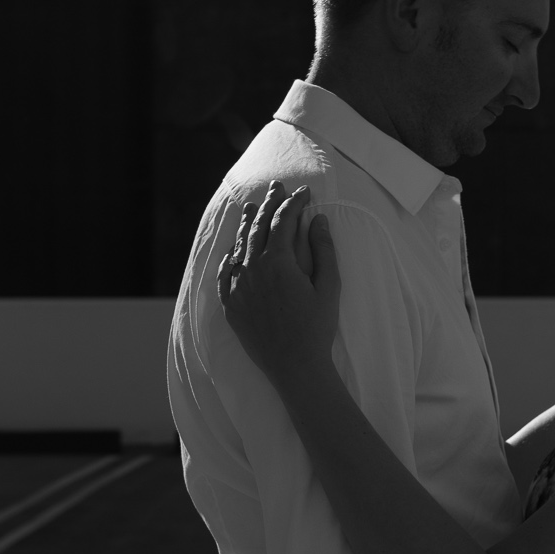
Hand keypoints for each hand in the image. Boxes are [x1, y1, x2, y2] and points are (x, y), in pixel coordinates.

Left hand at [217, 181, 340, 384]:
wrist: (295, 366)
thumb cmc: (317, 328)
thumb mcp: (328, 287)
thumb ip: (323, 250)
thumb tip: (318, 220)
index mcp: (279, 262)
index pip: (284, 221)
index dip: (293, 203)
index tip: (303, 192)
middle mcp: (253, 269)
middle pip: (259, 227)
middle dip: (269, 204)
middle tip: (276, 188)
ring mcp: (237, 287)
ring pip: (239, 246)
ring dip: (247, 224)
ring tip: (252, 207)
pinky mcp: (230, 304)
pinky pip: (225, 272)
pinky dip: (230, 256)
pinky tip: (234, 249)